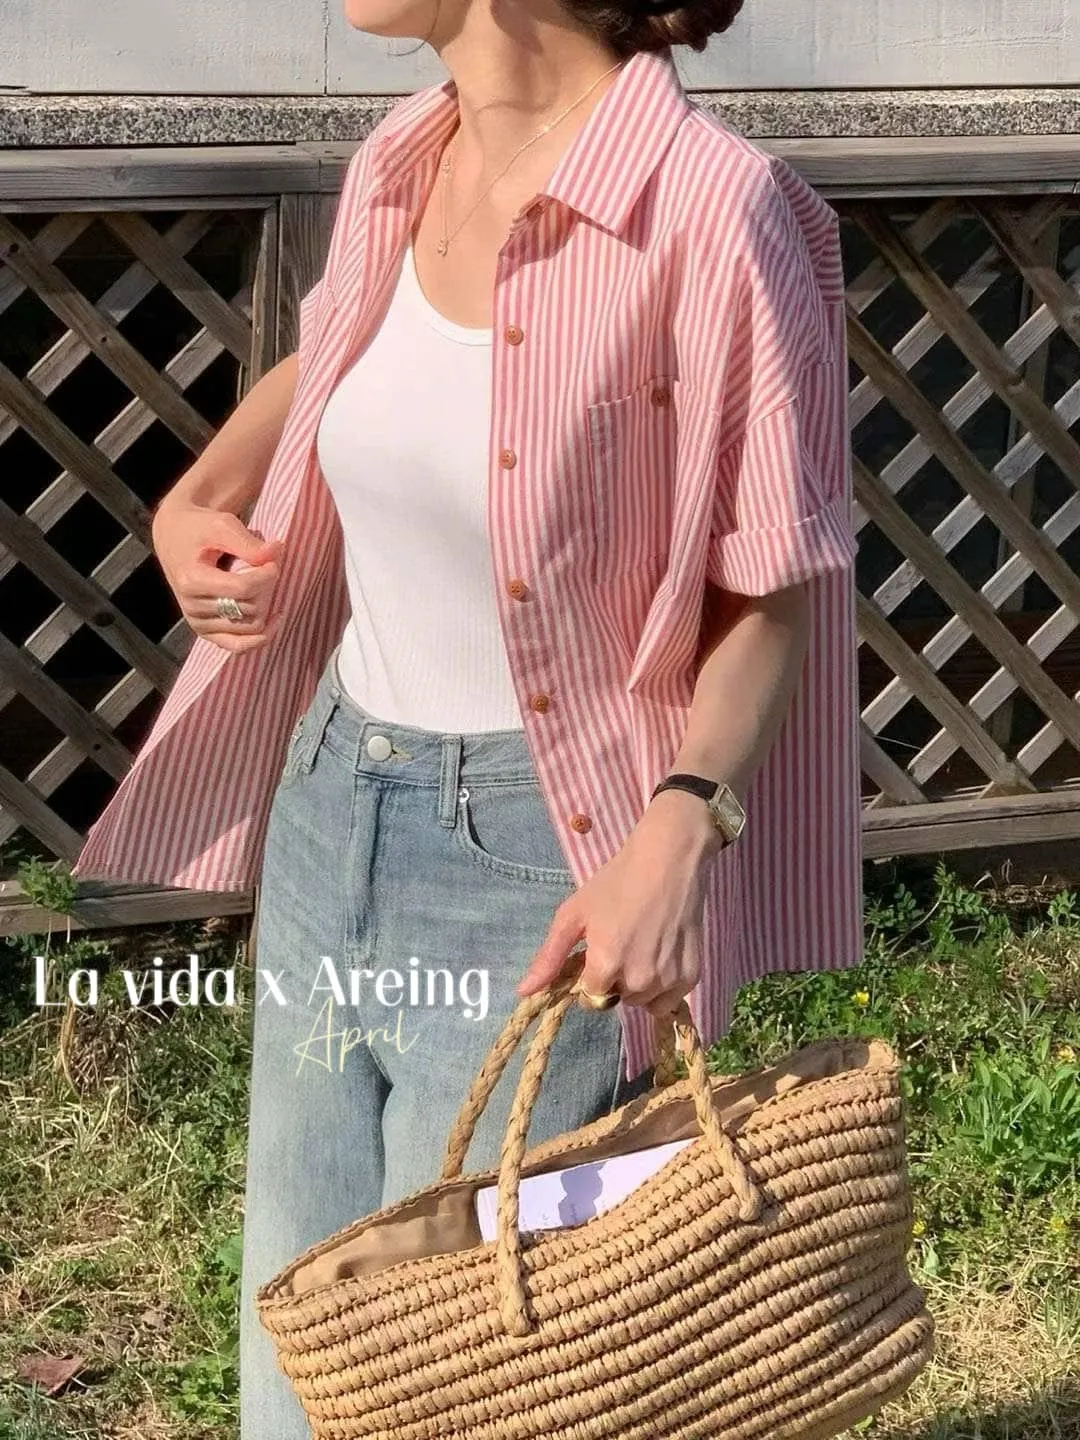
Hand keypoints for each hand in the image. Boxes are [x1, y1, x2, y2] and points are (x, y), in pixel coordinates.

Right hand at [151, 498, 284, 652]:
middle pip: (251, 608)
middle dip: (267, 587)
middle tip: (265, 566)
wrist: (176, 538)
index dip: (267, 574)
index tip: (273, 557)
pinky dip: (261, 636)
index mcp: (191, 581)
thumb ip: (249, 543)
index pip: (244, 589)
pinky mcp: (206, 632)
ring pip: (251, 626)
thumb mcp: (222, 525)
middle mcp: (192, 607)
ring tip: (261, 583)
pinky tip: (276, 617)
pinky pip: (239, 646)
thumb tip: (276, 552)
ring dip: (265, 604)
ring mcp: (198, 623)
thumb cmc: (200, 528)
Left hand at [516, 789, 721, 1016]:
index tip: (597, 953)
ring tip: (641, 947)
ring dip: (638, 984)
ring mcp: (668, 980)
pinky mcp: (692, 977)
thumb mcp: (574, 914)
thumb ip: (549, 957)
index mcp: (605, 966)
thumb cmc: (616, 883)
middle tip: (621, 945)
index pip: (590, 998)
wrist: (667, 861)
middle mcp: (638, 981)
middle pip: (617, 999)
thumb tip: (524, 992)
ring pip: (643, 1001)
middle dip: (613, 980)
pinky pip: (669, 1000)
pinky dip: (663, 986)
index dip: (589, 977)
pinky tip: (661, 956)